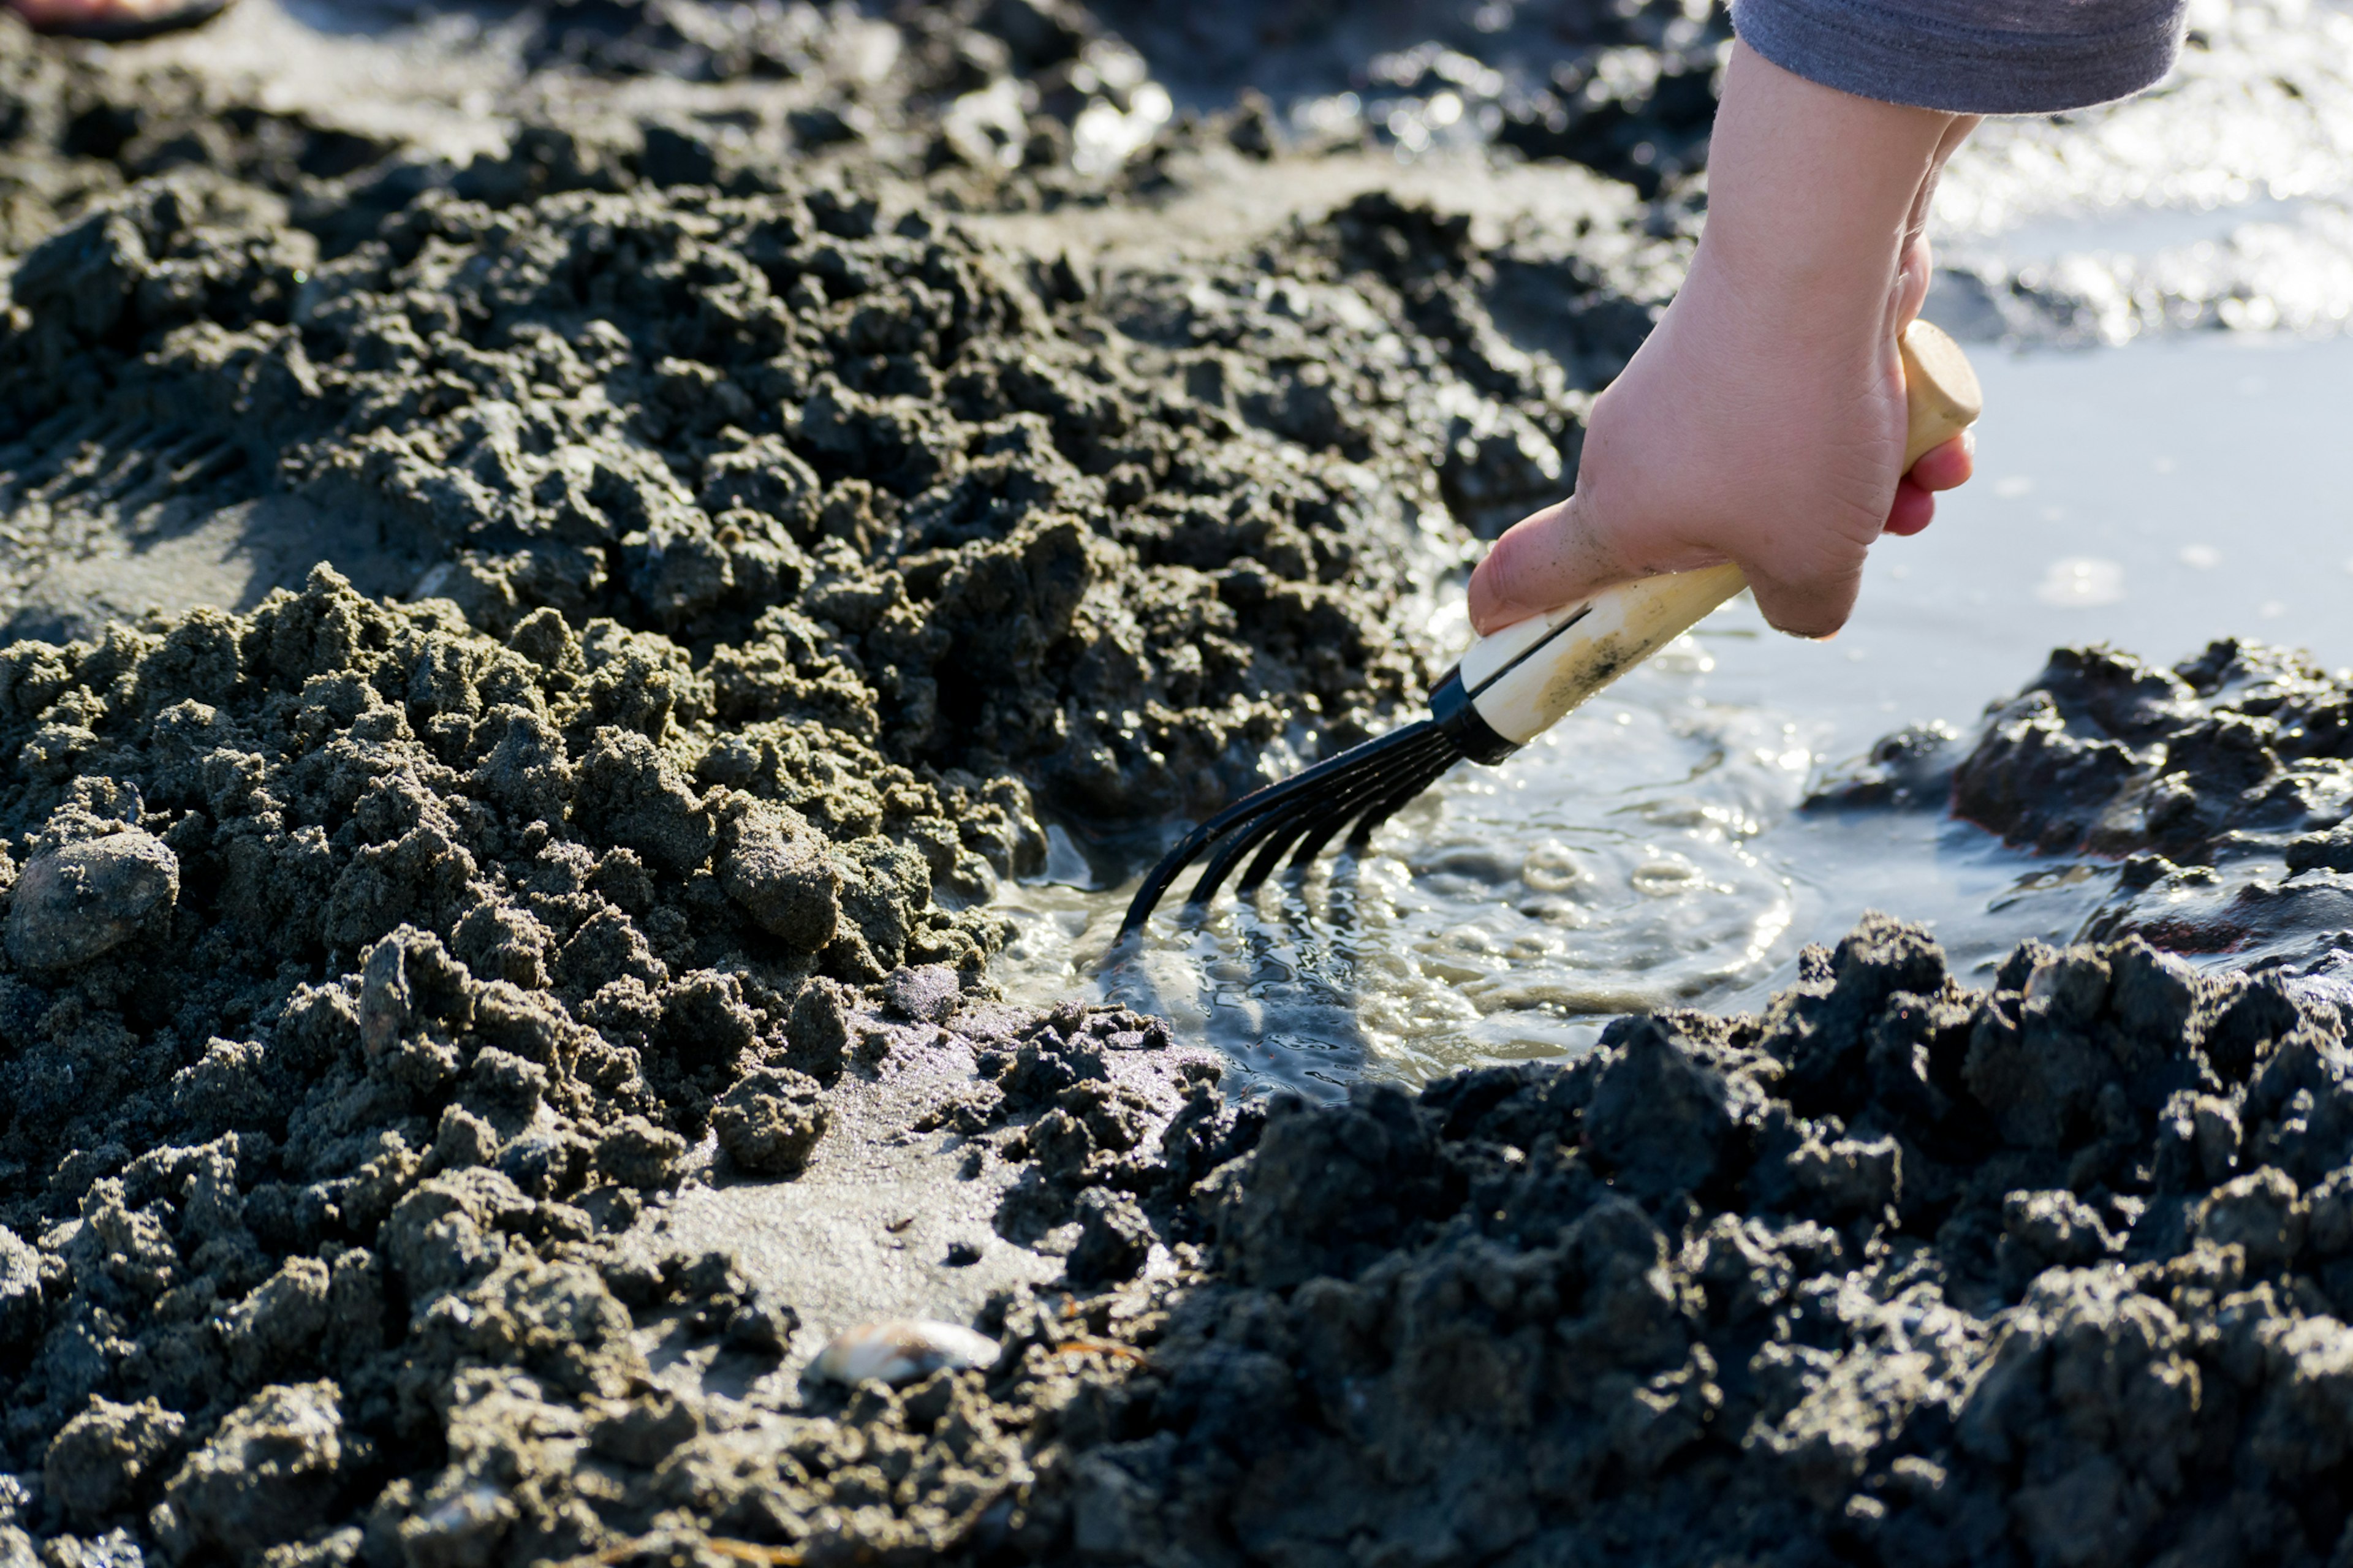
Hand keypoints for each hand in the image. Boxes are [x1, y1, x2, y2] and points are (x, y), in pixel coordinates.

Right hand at [1468, 46, 1979, 639]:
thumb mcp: (1814, 561)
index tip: (1496, 638)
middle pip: (1704, 533)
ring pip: (1780, 465)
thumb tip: (1803, 604)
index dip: (1511, 617)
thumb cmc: (1794, 422)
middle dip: (1800, 544)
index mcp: (1618, 515)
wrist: (1819, 248)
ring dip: (1865, 486)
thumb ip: (1804, 611)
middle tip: (1859, 538)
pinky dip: (1877, 418)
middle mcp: (1634, 446)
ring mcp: (1688, 384)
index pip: (1530, 576)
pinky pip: (1810, 401)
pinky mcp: (1746, 330)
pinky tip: (1938, 418)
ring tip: (1925, 480)